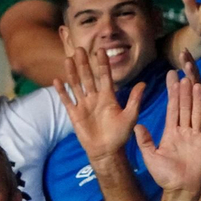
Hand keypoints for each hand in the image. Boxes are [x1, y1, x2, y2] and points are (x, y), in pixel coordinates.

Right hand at [55, 47, 143, 161]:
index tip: (101, 50)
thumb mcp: (130, 116)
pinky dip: (62, 91)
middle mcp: (95, 97)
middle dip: (84, 63)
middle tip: (80, 48)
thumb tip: (143, 84)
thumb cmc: (120, 135)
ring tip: (68, 59)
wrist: (107, 151)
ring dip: (72, 73)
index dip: (103, 64)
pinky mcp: (75, 114)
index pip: (105, 76)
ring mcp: (84, 105)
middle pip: (88, 77)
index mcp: (108, 97)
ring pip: (76, 85)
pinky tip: (57, 80)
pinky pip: (67, 100)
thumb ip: (135, 100)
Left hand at [134, 69, 200, 195]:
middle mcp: (185, 131)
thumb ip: (145, 140)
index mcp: (171, 132)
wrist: (179, 190)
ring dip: (197, 99)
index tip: (172, 78)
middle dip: (184, 92)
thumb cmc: (164, 175)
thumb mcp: (150, 156)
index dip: (172, 94)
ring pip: (197, 114)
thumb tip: (137, 125)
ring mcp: (197, 137)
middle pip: (185, 107)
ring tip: (196, 84)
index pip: (172, 109)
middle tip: (184, 75)